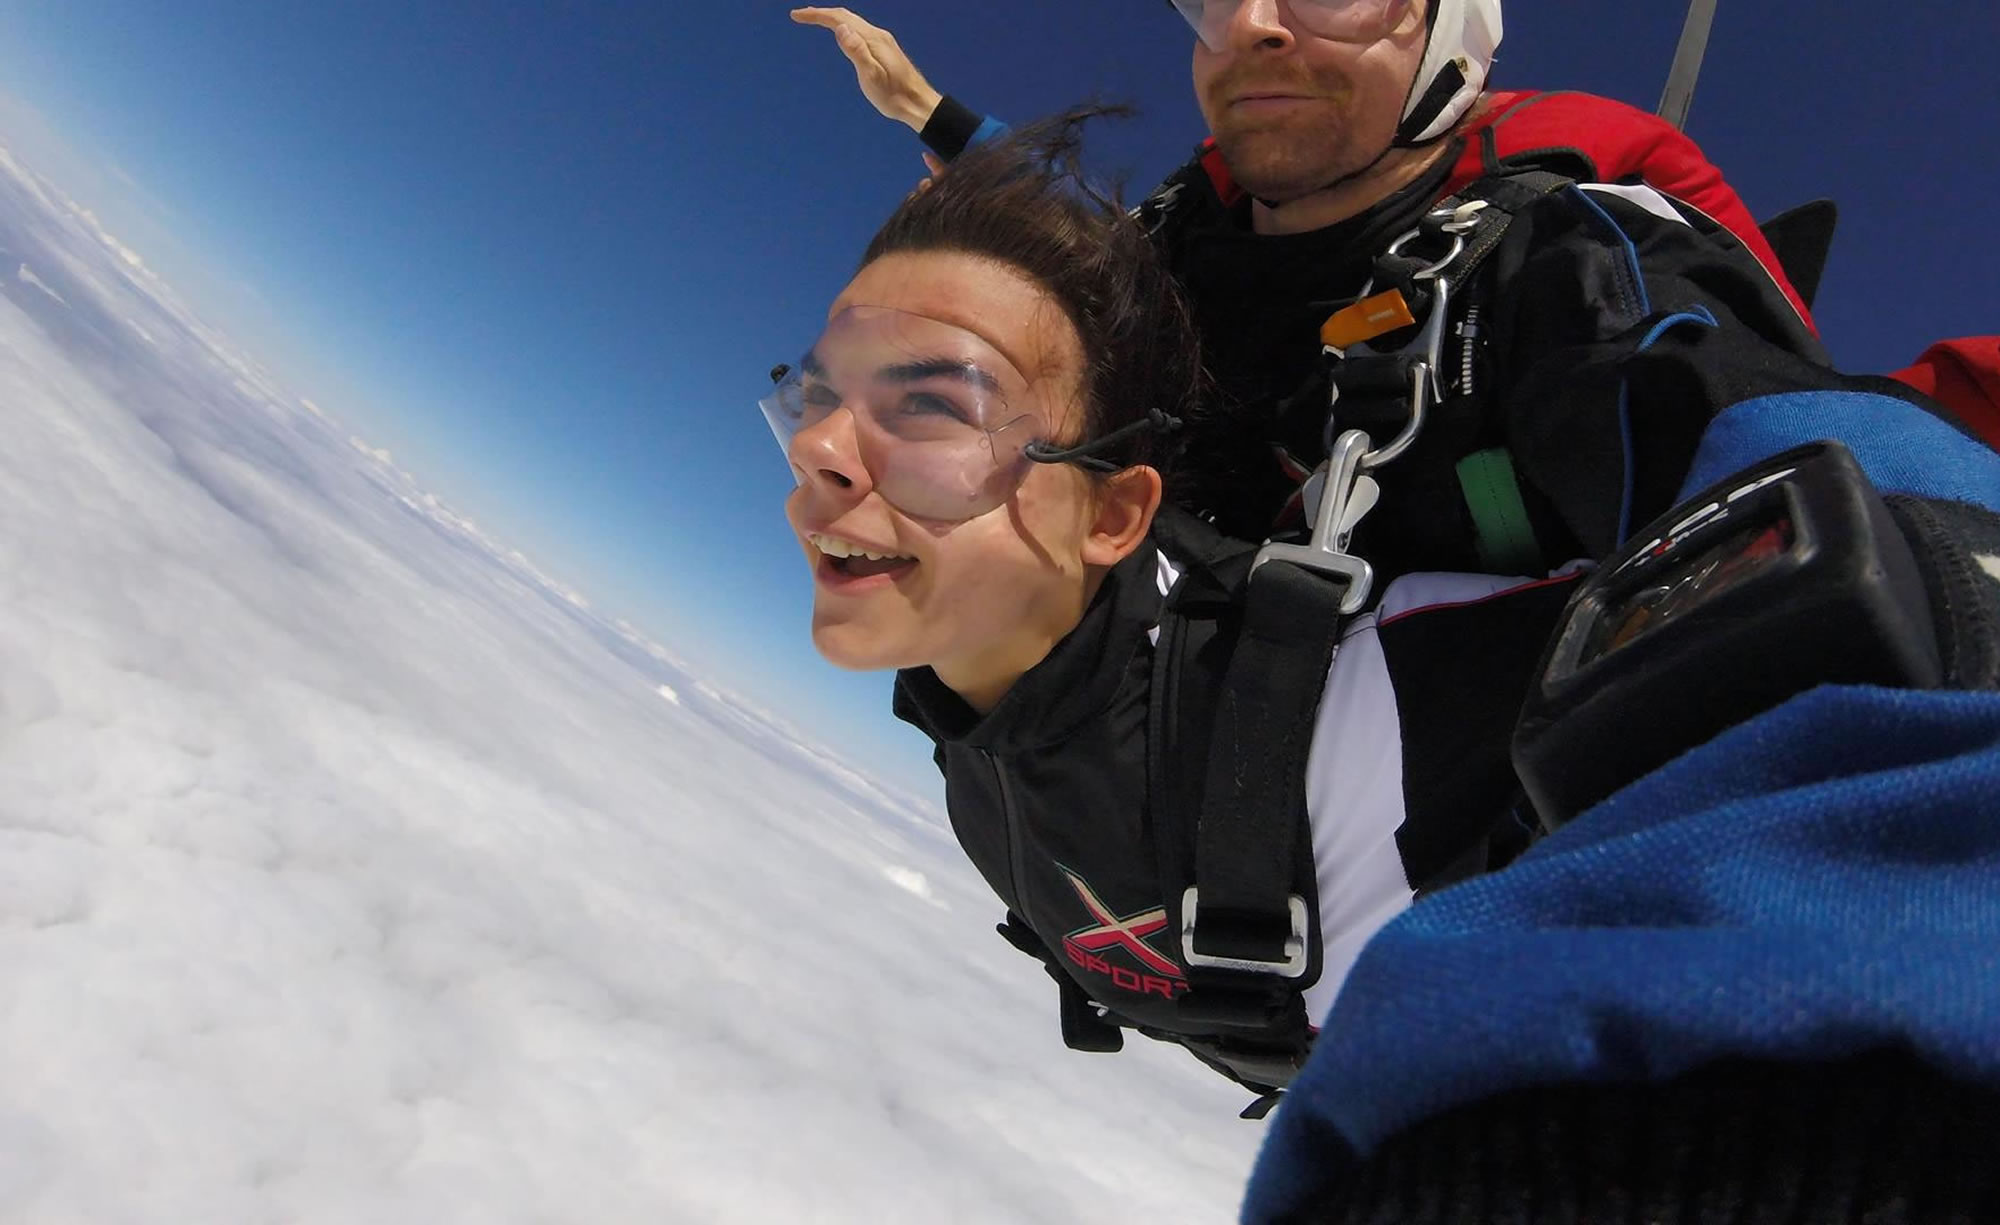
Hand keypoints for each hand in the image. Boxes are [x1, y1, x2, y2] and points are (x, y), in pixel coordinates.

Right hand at [790, 7, 943, 132]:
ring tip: (815, 19)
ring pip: (853, 21)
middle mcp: (878, 35)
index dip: (817, 15)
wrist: (918, 103)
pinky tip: (841, 33)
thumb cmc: (894, 96)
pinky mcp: (884, 48)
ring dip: (832, 18)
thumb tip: (840, 29)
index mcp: (873, 39)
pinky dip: (843, 26)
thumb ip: (856, 51)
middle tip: (801, 15)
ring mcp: (882, 41)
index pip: (840, 19)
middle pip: (846, 16)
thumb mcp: (871, 76)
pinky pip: (859, 30)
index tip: (797, 16)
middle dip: (821, 13)